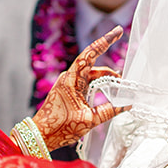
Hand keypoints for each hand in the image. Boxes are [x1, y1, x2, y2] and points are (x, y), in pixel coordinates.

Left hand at [32, 28, 128, 150]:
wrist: (41, 136)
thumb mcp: (89, 120)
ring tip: (120, 89)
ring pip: (92, 76)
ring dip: (105, 80)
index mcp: (72, 79)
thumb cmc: (60, 127)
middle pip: (94, 66)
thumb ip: (109, 110)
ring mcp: (68, 84)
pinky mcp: (69, 91)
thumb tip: (127, 104)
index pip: (90, 54)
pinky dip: (98, 86)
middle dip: (110, 71)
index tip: (117, 31)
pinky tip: (108, 92)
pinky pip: (87, 83)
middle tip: (124, 78)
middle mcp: (69, 78)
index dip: (105, 41)